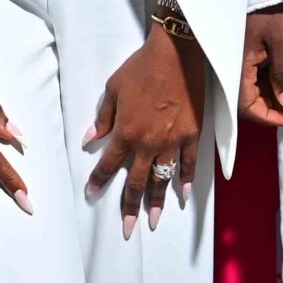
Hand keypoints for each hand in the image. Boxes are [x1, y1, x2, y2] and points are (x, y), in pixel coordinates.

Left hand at [87, 23, 204, 236]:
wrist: (176, 53)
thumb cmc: (140, 68)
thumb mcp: (113, 89)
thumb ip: (103, 118)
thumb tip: (90, 139)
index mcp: (126, 131)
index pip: (109, 163)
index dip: (99, 180)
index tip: (91, 193)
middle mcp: (148, 142)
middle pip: (137, 181)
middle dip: (129, 206)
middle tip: (127, 229)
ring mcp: (172, 141)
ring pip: (162, 178)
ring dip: (157, 202)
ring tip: (153, 221)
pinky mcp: (192, 134)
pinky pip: (188, 164)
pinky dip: (185, 181)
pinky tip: (182, 195)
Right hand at [240, 5, 282, 127]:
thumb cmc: (271, 8)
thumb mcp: (282, 39)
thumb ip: (282, 73)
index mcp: (239, 64)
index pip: (246, 104)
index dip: (266, 117)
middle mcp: (235, 65)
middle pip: (247, 99)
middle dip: (270, 108)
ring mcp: (240, 58)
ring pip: (251, 89)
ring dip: (271, 97)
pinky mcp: (246, 52)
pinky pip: (254, 76)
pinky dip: (268, 84)